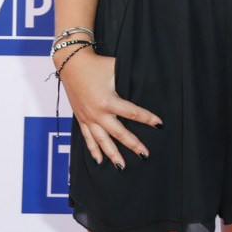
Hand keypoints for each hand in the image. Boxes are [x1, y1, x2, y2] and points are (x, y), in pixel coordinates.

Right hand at [58, 50, 161, 168]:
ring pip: (102, 141)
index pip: (132, 113)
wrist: (71, 64)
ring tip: (122, 166)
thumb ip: (130, 78)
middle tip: (145, 154)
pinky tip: (99, 161)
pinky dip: (93, 150)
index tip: (159, 124)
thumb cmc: (96, 65)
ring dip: (112, 154)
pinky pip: (87, 138)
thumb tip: (147, 83)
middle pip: (119, 133)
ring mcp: (88, 118)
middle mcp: (98, 113)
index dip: (147, 118)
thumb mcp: (116, 69)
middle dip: (133, 144)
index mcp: (108, 101)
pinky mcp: (81, 119)